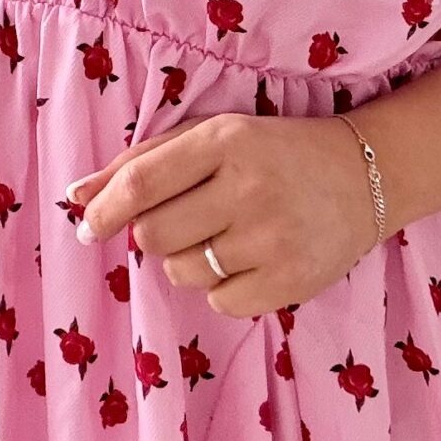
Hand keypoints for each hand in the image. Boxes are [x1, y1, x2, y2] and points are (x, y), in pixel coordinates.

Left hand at [66, 110, 383, 319]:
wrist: (366, 176)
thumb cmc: (273, 153)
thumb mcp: (212, 138)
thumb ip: (141, 162)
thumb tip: (74, 196)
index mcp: (226, 141)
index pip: (141, 183)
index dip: (102, 210)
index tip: (85, 226)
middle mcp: (250, 188)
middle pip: (153, 236)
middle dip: (151, 235)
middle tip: (180, 222)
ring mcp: (273, 238)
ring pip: (183, 273)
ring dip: (188, 261)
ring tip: (225, 236)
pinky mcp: (291, 280)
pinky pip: (219, 303)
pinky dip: (222, 288)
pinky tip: (250, 259)